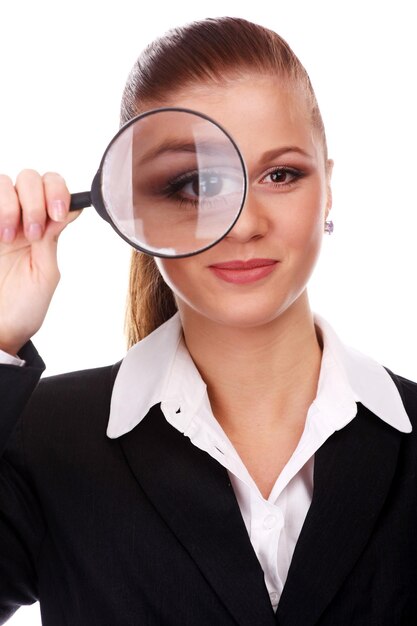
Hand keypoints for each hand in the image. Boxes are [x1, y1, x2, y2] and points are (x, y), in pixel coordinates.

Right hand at [0, 170, 80, 354]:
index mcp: (43, 230)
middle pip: (30, 178)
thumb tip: (71, 208)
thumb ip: (53, 239)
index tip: (57, 215)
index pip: (54, 188)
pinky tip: (0, 233)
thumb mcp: (46, 274)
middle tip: (34, 233)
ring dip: (12, 205)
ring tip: (10, 237)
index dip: (58, 192)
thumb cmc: (24, 308)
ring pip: (4, 182)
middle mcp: (20, 220)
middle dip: (36, 200)